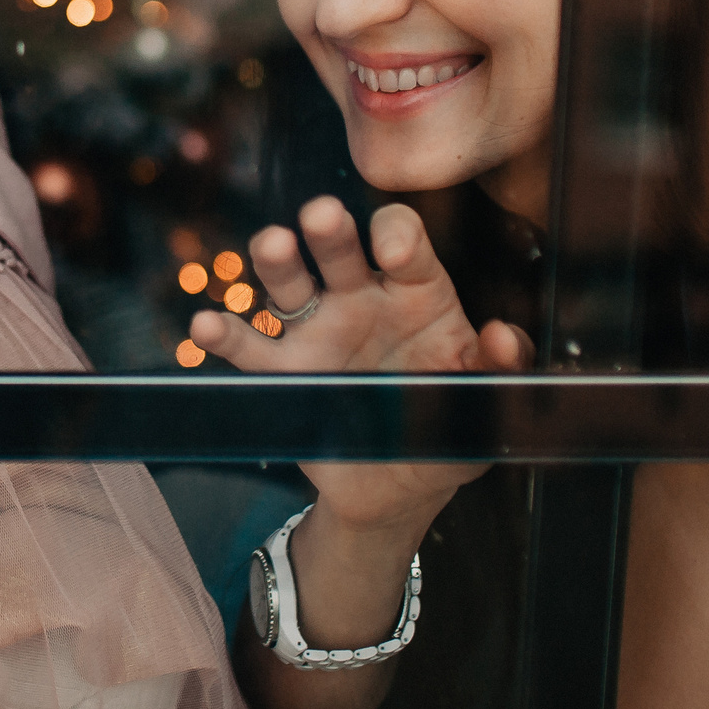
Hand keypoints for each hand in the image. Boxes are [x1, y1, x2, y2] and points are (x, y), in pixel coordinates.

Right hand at [189, 197, 532, 534]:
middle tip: (323, 216)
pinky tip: (206, 325)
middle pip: (341, 250)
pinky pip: (248, 347)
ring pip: (290, 284)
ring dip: (278, 261)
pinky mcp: (282, 371)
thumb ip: (497, 367)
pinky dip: (224, 335)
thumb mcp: (481, 401)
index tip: (392, 250)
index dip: (399, 237)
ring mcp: (317, 331)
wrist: (395, 491)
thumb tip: (501, 336)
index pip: (406, 245)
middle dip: (331, 229)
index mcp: (416, 296)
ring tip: (273, 245)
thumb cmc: (443, 431)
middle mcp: (360, 300)